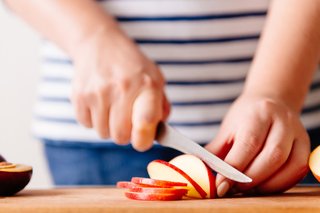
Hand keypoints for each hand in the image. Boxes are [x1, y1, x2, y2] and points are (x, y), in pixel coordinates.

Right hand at [71, 27, 169, 150]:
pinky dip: (93, 119)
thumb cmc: (132, 66)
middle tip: (126, 119)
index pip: (145, 123)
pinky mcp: (79, 95)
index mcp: (147, 85)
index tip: (142, 140)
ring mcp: (98, 92)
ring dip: (108, 126)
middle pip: (121, 137)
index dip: (144, 139)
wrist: (100, 44)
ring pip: (103, 133)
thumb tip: (157, 133)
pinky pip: (87, 125)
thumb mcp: (155, 79)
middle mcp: (122, 88)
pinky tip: (99, 102)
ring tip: (112, 106)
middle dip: (125, 133)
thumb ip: (161, 107)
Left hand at [205, 94, 309, 196]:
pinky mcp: (305, 144)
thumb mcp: (228, 128)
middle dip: (251, 178)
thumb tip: (202, 173)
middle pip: (271, 156)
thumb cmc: (246, 116)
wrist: (272, 100)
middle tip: (235, 188)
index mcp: (258, 113)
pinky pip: (298, 170)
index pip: (248, 144)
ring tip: (249, 188)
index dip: (235, 168)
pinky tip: (266, 185)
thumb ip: (216, 151)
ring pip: (289, 165)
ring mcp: (297, 132)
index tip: (221, 185)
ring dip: (267, 184)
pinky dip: (282, 183)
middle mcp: (281, 121)